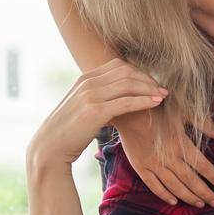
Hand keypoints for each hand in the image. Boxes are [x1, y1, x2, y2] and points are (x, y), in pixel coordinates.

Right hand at [28, 58, 170, 169]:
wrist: (50, 148)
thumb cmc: (69, 130)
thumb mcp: (83, 105)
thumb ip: (99, 95)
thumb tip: (121, 93)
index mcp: (85, 78)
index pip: (118, 65)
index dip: (139, 72)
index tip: (152, 83)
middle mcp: (87, 82)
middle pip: (126, 71)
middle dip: (148, 79)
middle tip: (162, 89)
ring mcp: (90, 95)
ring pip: (129, 84)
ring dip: (150, 89)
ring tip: (163, 96)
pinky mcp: (95, 111)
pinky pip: (126, 101)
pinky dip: (144, 101)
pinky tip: (156, 104)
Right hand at [112, 98, 213, 208]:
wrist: (128, 111)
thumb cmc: (158, 108)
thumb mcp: (183, 111)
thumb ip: (203, 124)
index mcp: (181, 144)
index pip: (202, 165)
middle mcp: (169, 157)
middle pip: (190, 179)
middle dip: (204, 192)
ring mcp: (154, 164)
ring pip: (174, 185)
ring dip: (188, 196)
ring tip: (200, 204)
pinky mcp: (141, 167)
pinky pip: (153, 185)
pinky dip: (164, 194)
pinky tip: (174, 201)